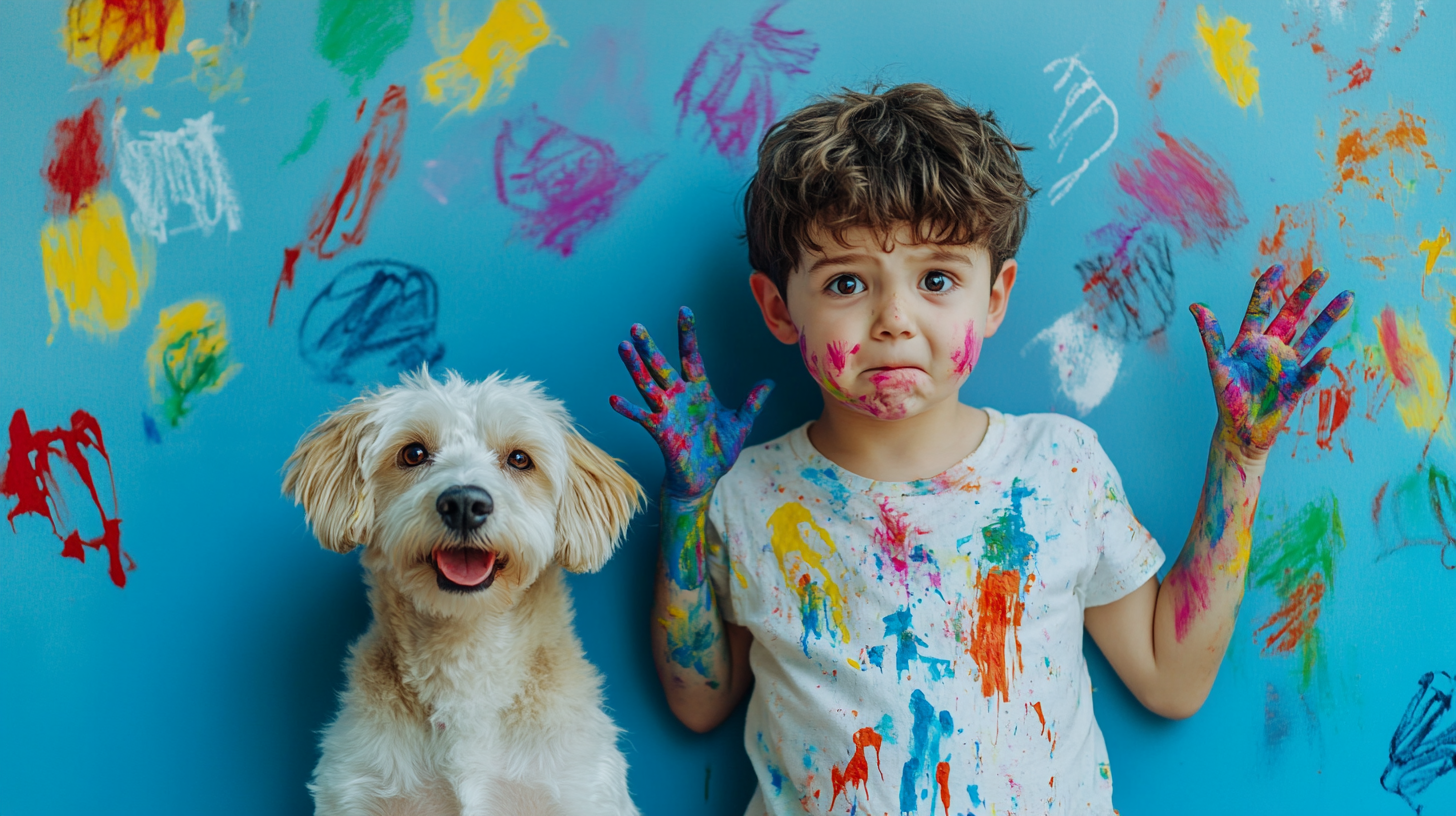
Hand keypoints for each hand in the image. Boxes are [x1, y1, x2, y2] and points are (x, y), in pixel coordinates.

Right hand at [610, 307, 772, 499]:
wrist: (704, 480)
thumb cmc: (719, 452)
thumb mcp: (740, 425)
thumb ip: (752, 403)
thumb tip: (769, 383)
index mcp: (699, 390)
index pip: (691, 356)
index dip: (688, 334)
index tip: (684, 310)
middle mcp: (679, 397)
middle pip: (662, 366)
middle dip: (650, 347)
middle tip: (637, 327)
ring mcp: (667, 412)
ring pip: (648, 385)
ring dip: (635, 367)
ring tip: (623, 347)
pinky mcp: (660, 431)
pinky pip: (641, 417)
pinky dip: (628, 409)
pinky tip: (614, 399)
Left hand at [1190, 266, 1353, 457]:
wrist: (1240, 431)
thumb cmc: (1227, 398)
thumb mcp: (1217, 364)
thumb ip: (1210, 336)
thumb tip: (1195, 306)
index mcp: (1251, 340)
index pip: (1261, 307)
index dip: (1268, 288)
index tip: (1277, 267)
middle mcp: (1272, 348)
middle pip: (1293, 315)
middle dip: (1306, 293)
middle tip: (1323, 272)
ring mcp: (1288, 365)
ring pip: (1312, 336)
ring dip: (1328, 318)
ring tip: (1347, 297)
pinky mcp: (1297, 385)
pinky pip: (1310, 371)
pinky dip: (1317, 364)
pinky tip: (1326, 352)